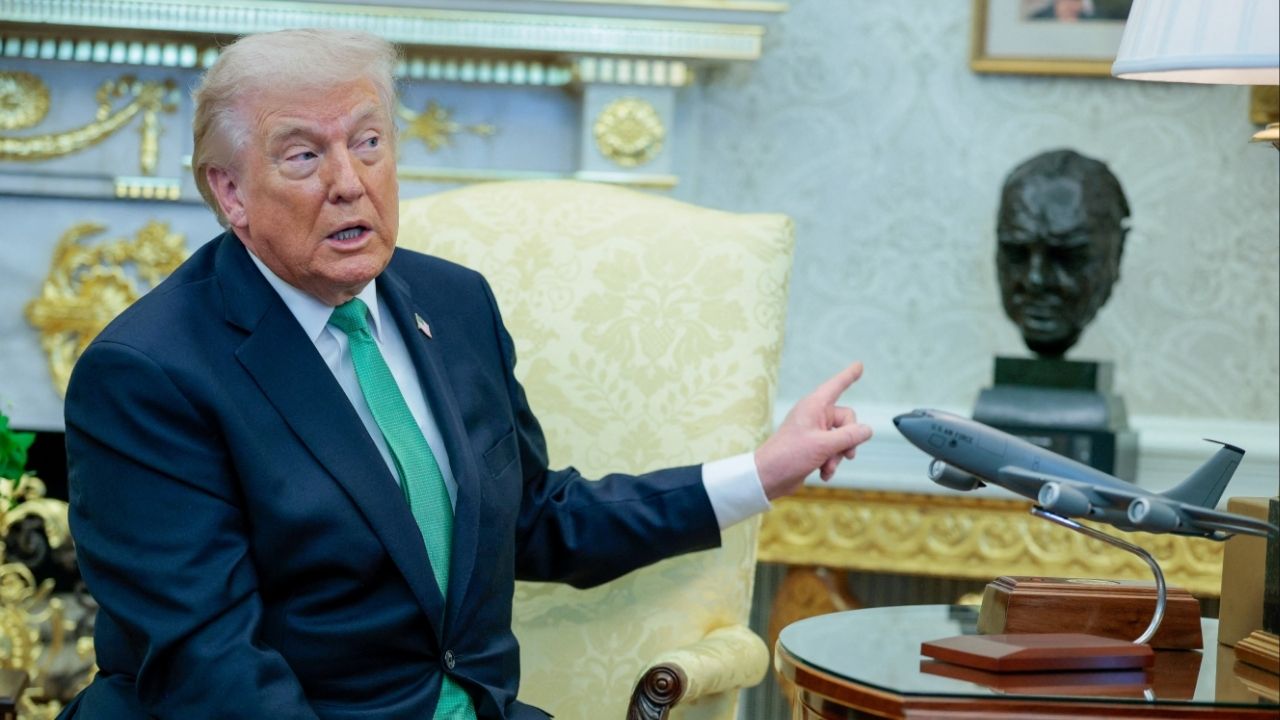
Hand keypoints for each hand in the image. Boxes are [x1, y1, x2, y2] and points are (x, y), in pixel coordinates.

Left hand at [755, 362, 872, 499]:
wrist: (768, 477)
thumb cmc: (789, 456)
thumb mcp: (824, 445)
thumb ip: (849, 436)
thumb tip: (867, 430)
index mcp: (814, 406)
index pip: (836, 386)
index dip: (849, 376)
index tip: (859, 365)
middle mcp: (815, 415)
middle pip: (847, 421)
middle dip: (848, 441)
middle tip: (845, 455)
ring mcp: (814, 432)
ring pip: (842, 439)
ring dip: (838, 455)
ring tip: (827, 467)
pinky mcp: (813, 447)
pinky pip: (833, 451)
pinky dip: (831, 463)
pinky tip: (823, 474)